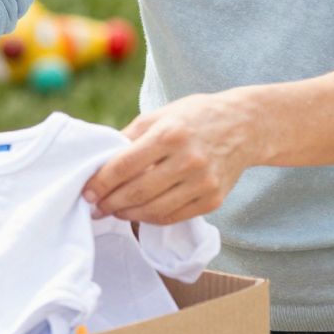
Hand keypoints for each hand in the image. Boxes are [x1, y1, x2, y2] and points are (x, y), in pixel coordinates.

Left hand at [82, 90, 270, 226]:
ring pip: (155, 209)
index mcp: (170, 133)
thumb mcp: (162, 114)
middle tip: (95, 207)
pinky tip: (139, 214)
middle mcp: (188, 159)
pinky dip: (152, 219)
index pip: (125, 165)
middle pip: (138, 191)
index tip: (87, 192)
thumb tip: (100, 160)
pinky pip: (174, 216)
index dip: (101, 182)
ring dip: (128, 215)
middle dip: (110, 203)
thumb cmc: (196, 117)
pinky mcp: (213, 199)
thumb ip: (131, 136)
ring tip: (114, 212)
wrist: (246, 126)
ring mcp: (203, 182)